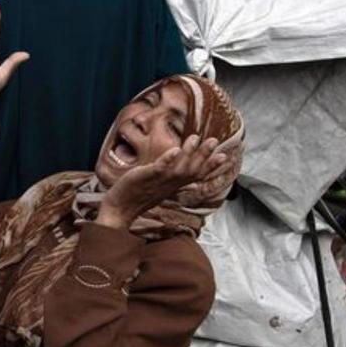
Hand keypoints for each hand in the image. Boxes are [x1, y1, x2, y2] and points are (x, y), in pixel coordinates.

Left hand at [97, 135, 228, 229]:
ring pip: (178, 168)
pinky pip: (158, 169)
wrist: (120, 209)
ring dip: (188, 153)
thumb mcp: (160, 187)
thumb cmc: (139, 196)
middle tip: (215, 140)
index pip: (196, 175)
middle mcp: (170, 184)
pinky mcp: (145, 178)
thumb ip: (175, 181)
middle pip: (192, 170)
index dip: (211, 166)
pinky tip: (175, 150)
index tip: (225, 155)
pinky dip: (167, 160)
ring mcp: (158, 181)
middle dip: (204, 156)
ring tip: (196, 138)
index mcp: (174, 185)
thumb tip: (191, 182)